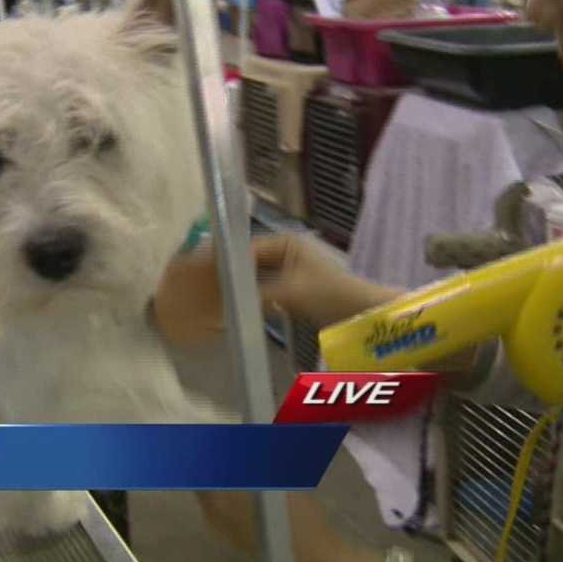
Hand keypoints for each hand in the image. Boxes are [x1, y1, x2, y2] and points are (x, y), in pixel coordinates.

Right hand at [153, 233, 390, 350]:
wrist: (364, 317)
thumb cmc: (330, 296)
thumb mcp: (289, 293)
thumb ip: (255, 295)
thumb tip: (223, 302)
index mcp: (286, 243)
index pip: (244, 248)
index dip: (222, 261)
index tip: (198, 274)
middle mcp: (286, 253)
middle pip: (247, 263)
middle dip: (227, 277)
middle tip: (199, 291)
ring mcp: (290, 274)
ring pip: (254, 280)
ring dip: (238, 292)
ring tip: (211, 303)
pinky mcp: (293, 294)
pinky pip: (263, 295)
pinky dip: (250, 303)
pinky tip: (234, 313)